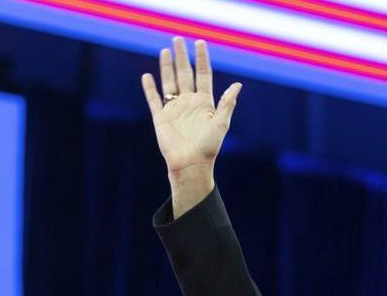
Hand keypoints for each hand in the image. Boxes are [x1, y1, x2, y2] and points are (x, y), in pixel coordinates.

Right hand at [141, 37, 241, 211]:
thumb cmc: (209, 146)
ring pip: (169, 83)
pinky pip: (154, 99)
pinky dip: (150, 88)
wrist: (190, 164)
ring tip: (165, 51)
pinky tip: (147, 76)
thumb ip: (227, 103)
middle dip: (181, 57)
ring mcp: (174, 109)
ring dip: (166, 67)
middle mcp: (189, 103)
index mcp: (205, 102)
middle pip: (184, 74)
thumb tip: (238, 85)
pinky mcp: (161, 118)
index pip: (203, 75)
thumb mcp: (221, 123)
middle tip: (178, 39)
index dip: (201, 59)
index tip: (200, 42)